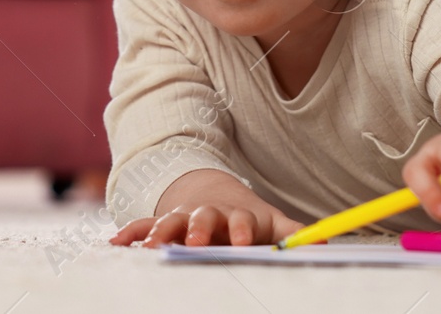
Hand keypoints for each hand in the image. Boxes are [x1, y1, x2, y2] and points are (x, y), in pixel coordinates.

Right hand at [109, 168, 305, 246]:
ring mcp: (183, 217)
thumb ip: (293, 233)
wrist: (216, 194)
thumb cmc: (247, 220)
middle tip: (195, 243)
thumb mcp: (271, 224)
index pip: (243, 221)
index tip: (244, 242)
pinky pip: (142, 225)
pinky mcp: (161, 222)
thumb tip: (325, 242)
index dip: (244, 230)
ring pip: (170, 221)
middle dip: (200, 230)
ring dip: (161, 232)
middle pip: (204, 219)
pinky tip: (116, 244)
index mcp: (238, 216)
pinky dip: (130, 233)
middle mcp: (209, 215)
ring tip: (152, 247)